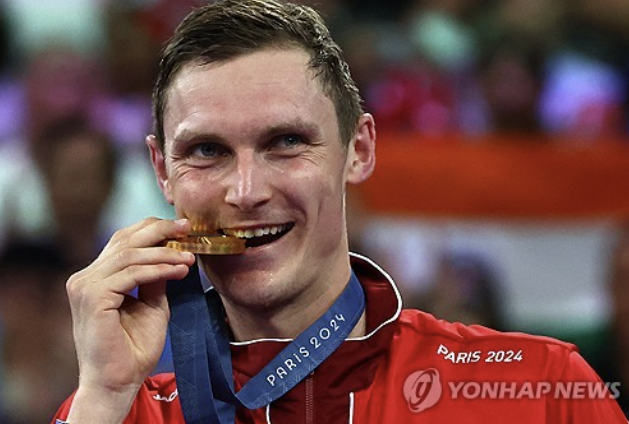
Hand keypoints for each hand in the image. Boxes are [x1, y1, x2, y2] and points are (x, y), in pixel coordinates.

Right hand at [65, 218, 195, 422]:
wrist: (118, 382)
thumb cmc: (134, 348)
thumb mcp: (152, 304)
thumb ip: (156, 278)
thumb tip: (173, 251)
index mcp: (95, 277)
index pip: (123, 241)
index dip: (153, 229)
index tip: (183, 227)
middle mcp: (85, 278)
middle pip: (125, 240)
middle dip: (160, 231)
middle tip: (188, 227)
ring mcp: (85, 286)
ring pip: (131, 255)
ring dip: (166, 254)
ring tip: (190, 258)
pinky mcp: (93, 297)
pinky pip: (132, 274)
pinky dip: (159, 270)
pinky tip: (179, 271)